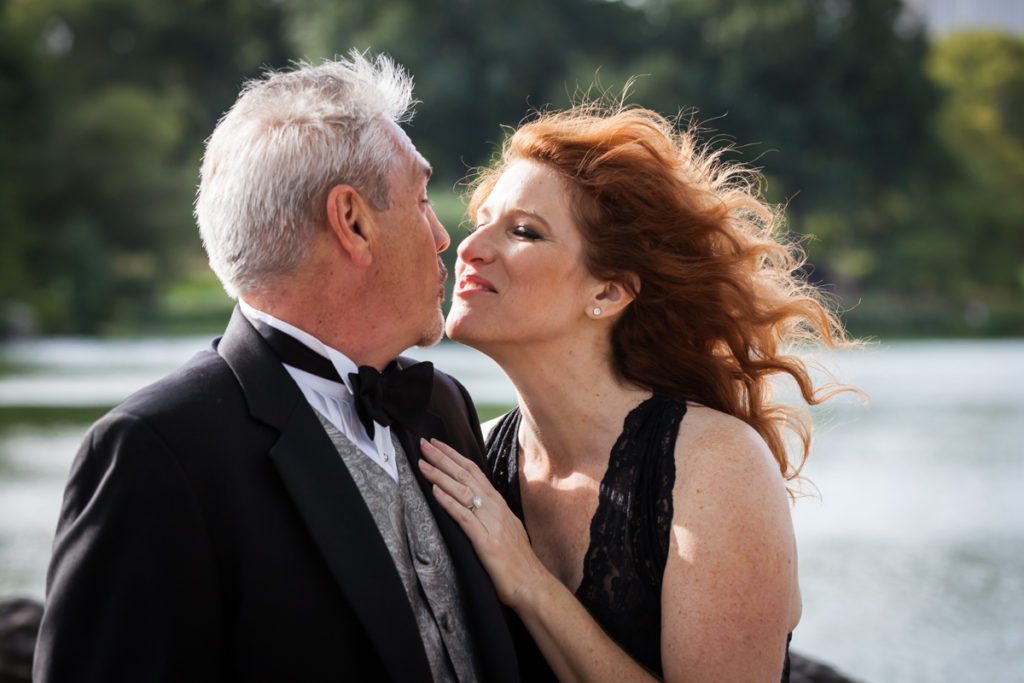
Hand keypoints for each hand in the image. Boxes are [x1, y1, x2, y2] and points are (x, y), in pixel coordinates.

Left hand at [418, 438, 548, 608]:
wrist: (532, 585)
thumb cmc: (517, 562)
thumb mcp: (504, 530)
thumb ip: (490, 515)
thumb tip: (475, 505)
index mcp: (498, 504)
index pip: (474, 472)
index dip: (454, 457)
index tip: (437, 445)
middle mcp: (495, 508)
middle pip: (466, 476)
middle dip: (443, 458)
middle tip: (424, 443)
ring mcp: (491, 523)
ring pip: (463, 492)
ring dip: (441, 475)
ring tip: (423, 463)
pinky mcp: (485, 542)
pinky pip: (464, 517)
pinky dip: (449, 502)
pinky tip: (435, 491)